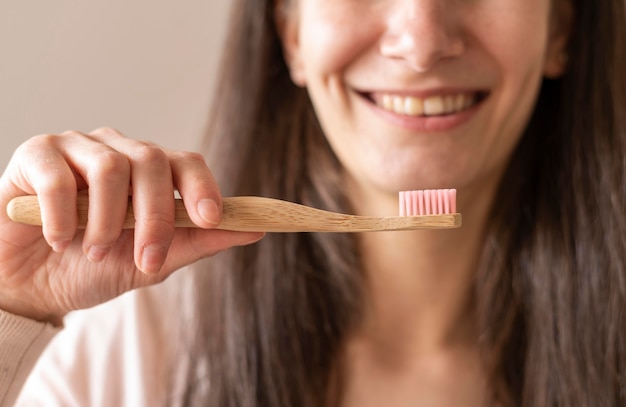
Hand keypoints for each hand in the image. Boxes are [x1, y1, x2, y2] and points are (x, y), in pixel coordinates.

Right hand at [0, 128, 262, 324]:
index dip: (203, 187)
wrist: (29, 286)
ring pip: (111, 167)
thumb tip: (256, 230)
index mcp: (149, 173)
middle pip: (153, 161)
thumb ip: (198, 242)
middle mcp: (118, 151)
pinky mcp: (36, 154)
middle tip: (146, 260)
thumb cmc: (91, 269)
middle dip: (156, 217)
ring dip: (107, 221)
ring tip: (92, 252)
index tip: (212, 218)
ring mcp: (78, 148)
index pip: (186, 162)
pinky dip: (63, 217)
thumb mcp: (151, 263)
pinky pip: (59, 176)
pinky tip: (59, 240)